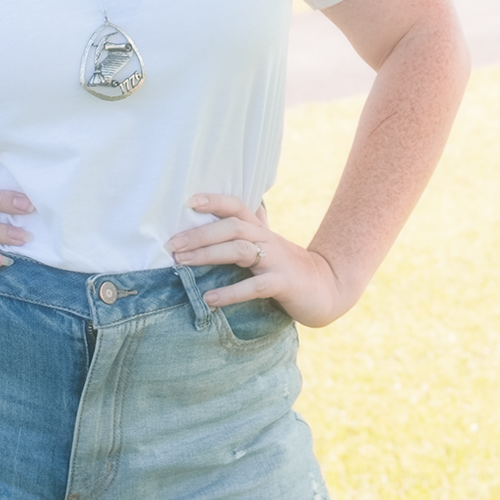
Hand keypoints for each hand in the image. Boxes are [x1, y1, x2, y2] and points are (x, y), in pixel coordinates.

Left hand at [167, 194, 354, 327]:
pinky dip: (230, 292)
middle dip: (199, 234)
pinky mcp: (283, 284)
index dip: (215, 201)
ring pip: (240, 250)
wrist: (327, 288)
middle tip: (172, 245)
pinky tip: (210, 299)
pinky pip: (254, 286)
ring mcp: (276, 261)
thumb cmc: (289, 266)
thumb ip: (251, 227)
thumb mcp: (269, 244)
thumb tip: (232, 210)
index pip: (237, 207)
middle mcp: (267, 240)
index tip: (189, 202)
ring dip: (208, 255)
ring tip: (182, 264)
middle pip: (232, 227)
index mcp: (261, 230)